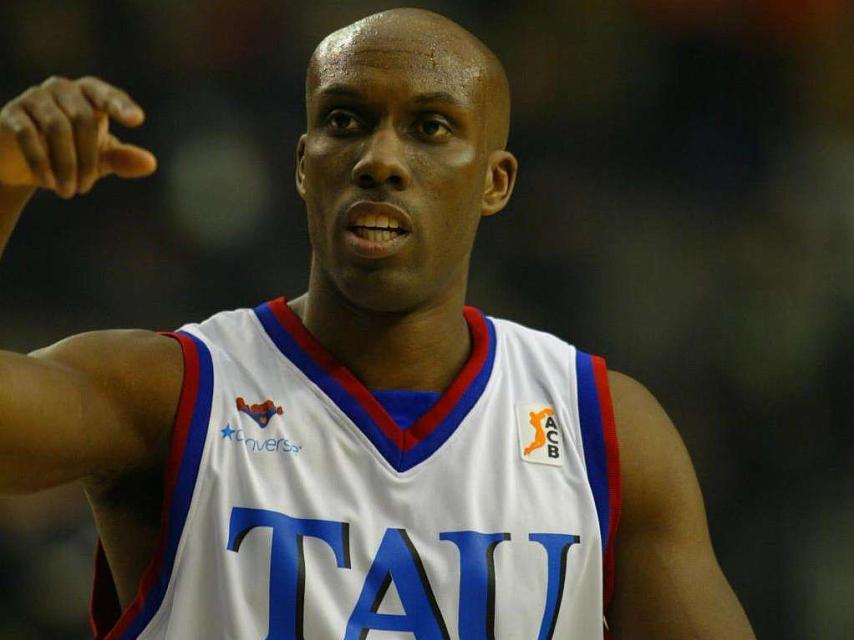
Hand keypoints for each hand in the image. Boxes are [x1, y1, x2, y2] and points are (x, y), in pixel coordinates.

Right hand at [0, 76, 156, 197]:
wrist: (22, 165)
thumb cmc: (71, 155)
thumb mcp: (99, 159)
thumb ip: (122, 159)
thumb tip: (151, 164)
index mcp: (89, 94)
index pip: (107, 95)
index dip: (121, 106)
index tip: (137, 120)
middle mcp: (62, 88)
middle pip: (84, 119)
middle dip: (88, 159)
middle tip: (84, 189)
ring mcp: (35, 97)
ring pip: (58, 128)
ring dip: (66, 165)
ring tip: (68, 192)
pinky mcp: (12, 114)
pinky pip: (29, 135)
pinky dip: (41, 161)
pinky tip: (47, 182)